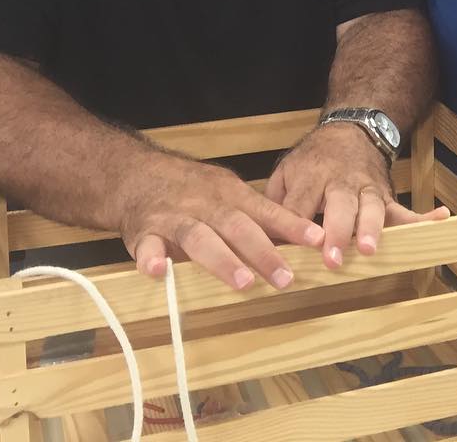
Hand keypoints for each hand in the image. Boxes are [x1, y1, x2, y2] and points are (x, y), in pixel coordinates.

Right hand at [117, 153, 323, 290]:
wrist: (139, 175)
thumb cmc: (194, 190)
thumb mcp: (230, 194)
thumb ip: (259, 217)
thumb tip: (303, 238)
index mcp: (230, 195)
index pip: (265, 212)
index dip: (291, 226)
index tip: (318, 240)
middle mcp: (206, 205)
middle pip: (237, 227)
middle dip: (263, 253)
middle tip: (286, 278)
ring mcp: (175, 218)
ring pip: (200, 237)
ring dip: (221, 260)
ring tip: (243, 282)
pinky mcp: (145, 232)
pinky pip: (147, 245)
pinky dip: (151, 257)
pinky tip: (158, 271)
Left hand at [265, 123, 448, 268]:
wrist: (351, 130)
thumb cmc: (313, 161)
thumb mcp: (286, 173)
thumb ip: (275, 205)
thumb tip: (260, 242)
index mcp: (309, 176)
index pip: (299, 206)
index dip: (295, 230)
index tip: (289, 254)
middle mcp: (338, 182)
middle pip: (338, 207)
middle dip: (335, 232)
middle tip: (332, 259)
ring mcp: (365, 189)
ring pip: (371, 208)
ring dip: (370, 228)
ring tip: (369, 249)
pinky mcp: (385, 196)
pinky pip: (405, 208)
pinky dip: (423, 217)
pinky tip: (440, 219)